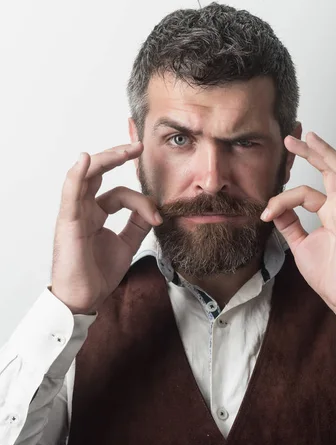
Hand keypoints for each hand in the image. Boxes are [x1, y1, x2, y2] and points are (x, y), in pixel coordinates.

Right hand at [51, 141, 161, 314]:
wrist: (85, 298)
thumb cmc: (98, 273)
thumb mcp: (127, 244)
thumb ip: (138, 225)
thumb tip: (155, 209)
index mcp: (96, 213)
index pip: (121, 194)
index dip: (143, 200)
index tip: (159, 216)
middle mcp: (84, 209)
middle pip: (98, 173)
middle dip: (118, 156)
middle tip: (139, 146)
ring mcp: (75, 213)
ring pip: (86, 176)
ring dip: (106, 159)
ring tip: (126, 149)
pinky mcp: (69, 222)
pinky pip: (70, 193)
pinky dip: (77, 175)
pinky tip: (86, 160)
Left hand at [261, 132, 335, 324]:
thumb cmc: (328, 272)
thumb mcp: (299, 243)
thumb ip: (289, 223)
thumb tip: (273, 209)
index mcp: (329, 212)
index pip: (304, 192)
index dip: (282, 199)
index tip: (264, 213)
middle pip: (326, 171)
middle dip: (309, 153)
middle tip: (290, 140)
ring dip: (323, 152)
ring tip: (308, 136)